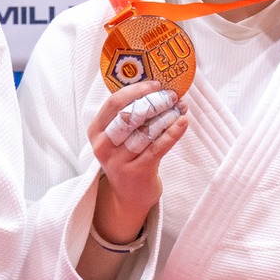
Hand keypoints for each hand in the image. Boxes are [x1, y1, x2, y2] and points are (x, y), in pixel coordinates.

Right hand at [86, 81, 186, 245]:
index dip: (136, 91)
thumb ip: (127, 114)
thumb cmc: (126, 157)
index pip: (114, 104)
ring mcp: (119, 161)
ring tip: (181, 107)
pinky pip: (158, 147)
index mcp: (96, 131)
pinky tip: (183, 122)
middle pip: (130, 116)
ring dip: (167, 116)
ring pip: (146, 131)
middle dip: (154, 102)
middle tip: (172, 95)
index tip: (155, 84)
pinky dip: (173, 132)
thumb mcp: (116, 137)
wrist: (128, 195)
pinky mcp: (137, 171)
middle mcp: (104, 146)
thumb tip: (154, 87)